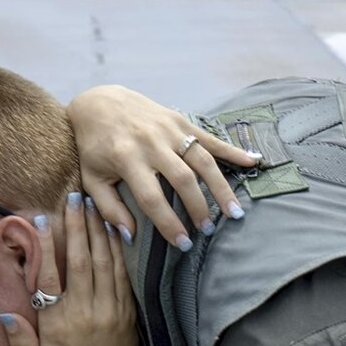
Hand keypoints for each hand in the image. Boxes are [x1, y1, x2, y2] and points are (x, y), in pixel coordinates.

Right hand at [0, 194, 149, 345]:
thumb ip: (19, 342)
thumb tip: (2, 315)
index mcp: (61, 323)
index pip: (50, 277)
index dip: (45, 246)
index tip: (40, 220)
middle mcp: (87, 311)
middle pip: (80, 260)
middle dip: (77, 226)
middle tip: (74, 197)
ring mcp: (111, 308)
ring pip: (104, 262)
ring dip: (98, 231)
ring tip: (93, 204)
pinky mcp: (127, 308)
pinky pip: (122, 273)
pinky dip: (117, 249)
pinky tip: (113, 229)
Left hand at [67, 84, 259, 247]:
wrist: (100, 102)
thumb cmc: (95, 146)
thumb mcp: (92, 178)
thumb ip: (109, 208)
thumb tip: (130, 235)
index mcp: (126, 158)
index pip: (152, 198)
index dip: (169, 223)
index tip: (183, 243)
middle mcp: (151, 142)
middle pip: (183, 179)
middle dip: (198, 207)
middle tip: (209, 230)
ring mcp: (169, 129)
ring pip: (202, 160)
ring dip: (221, 187)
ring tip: (234, 212)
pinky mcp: (181, 121)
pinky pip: (210, 137)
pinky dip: (233, 151)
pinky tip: (254, 162)